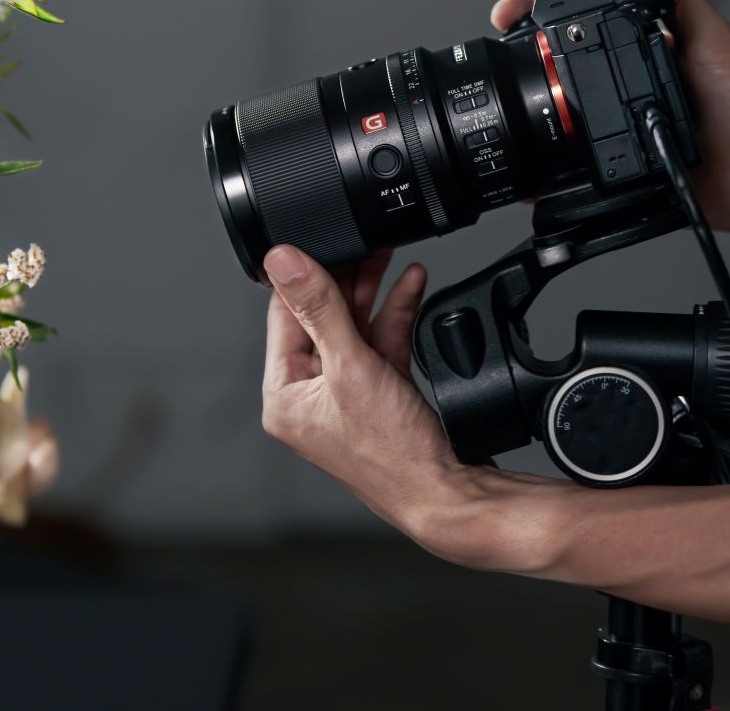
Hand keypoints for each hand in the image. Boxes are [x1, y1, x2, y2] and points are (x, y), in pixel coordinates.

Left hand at [261, 244, 465, 537]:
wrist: (446, 491)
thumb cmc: (393, 454)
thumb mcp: (350, 367)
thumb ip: (319, 308)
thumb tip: (283, 262)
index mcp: (284, 395)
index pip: (284, 316)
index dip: (304, 274)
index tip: (319, 238)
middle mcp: (309, 396)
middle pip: (321, 317)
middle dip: (345, 278)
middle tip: (363, 242)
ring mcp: (346, 395)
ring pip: (354, 327)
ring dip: (373, 291)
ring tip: (388, 253)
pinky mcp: (380, 393)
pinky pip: (381, 344)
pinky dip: (395, 315)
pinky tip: (410, 284)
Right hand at [491, 0, 729, 235]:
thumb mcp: (714, 38)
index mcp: (635, 53)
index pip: (576, 28)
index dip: (538, 20)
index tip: (513, 15)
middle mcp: (619, 91)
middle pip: (553, 75)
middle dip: (517, 66)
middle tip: (500, 56)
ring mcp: (614, 135)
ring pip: (554, 127)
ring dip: (528, 124)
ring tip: (510, 111)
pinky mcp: (617, 176)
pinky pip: (571, 179)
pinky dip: (547, 180)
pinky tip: (533, 174)